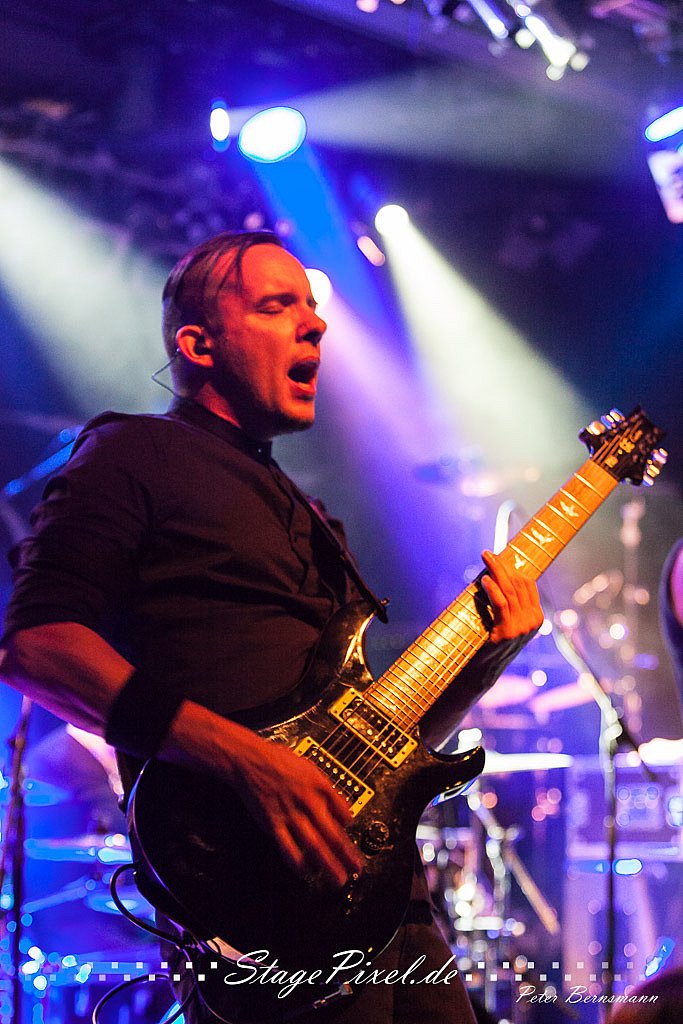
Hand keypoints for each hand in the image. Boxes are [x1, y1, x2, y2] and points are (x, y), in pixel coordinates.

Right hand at [229, 729, 363, 888]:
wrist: (251, 760)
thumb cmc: (279, 761)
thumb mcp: (310, 768)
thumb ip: (325, 789)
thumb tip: (339, 808)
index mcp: (320, 787)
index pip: (344, 813)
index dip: (350, 830)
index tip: (351, 838)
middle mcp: (309, 803)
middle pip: (333, 834)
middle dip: (346, 855)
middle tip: (356, 868)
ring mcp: (291, 815)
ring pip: (315, 845)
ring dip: (328, 864)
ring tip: (338, 879)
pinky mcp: (273, 823)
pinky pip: (288, 847)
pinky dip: (298, 863)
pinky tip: (305, 872)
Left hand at [480, 549, 543, 643]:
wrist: (484, 670)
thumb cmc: (491, 641)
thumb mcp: (505, 620)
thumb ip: (508, 604)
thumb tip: (497, 575)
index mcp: (536, 617)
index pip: (528, 585)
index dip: (512, 568)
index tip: (498, 557)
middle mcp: (533, 621)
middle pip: (518, 585)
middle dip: (502, 566)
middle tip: (487, 553)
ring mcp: (522, 628)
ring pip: (510, 592)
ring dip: (496, 573)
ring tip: (485, 560)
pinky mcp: (507, 633)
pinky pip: (502, 605)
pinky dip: (493, 590)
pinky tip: (484, 580)